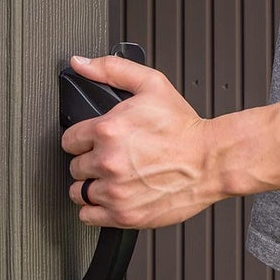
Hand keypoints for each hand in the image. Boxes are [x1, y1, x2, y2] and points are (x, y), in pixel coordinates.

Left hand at [61, 54, 221, 229]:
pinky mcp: (124, 215)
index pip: (69, 140)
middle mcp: (107, 162)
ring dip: (90, 185)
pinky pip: (88, 216)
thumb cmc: (183, 127)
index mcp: (108, 130)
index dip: (82, 138)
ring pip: (78, 192)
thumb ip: (110, 69)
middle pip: (74, 166)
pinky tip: (112, 196)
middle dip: (88, 160)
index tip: (95, 140)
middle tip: (109, 156)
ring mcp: (115, 191)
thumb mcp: (151, 83)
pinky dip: (95, 209)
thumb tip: (80, 63)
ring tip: (111, 177)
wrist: (210, 161)